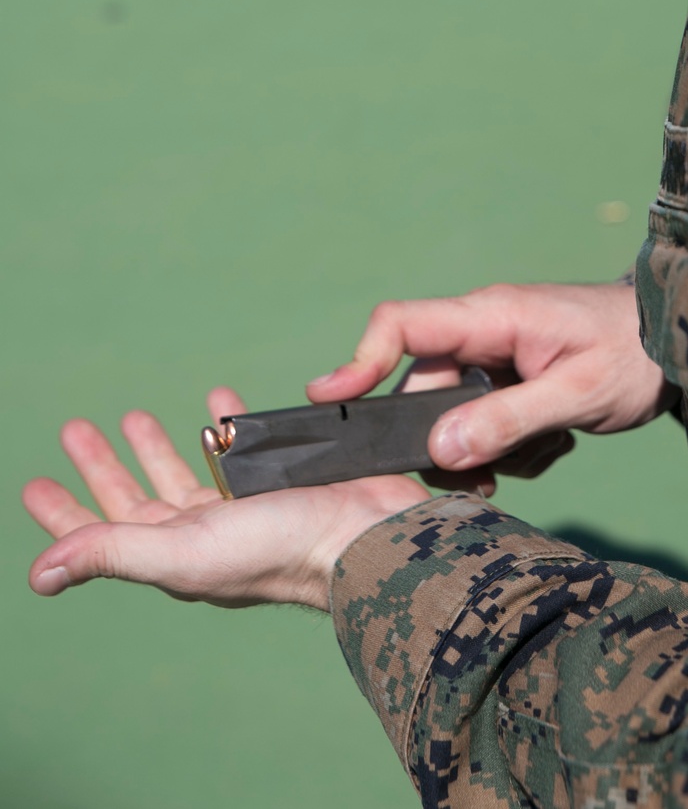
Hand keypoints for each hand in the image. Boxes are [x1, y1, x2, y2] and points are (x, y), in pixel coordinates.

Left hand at [23, 389, 426, 609]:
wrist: (364, 533)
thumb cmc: (278, 551)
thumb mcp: (183, 552)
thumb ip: (113, 552)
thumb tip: (38, 574)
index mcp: (173, 554)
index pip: (102, 533)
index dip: (65, 512)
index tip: (33, 484)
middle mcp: (202, 533)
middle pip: (137, 497)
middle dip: (104, 465)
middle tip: (75, 429)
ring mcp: (240, 506)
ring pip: (184, 471)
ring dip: (156, 444)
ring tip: (134, 415)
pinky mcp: (277, 478)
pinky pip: (239, 447)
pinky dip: (223, 424)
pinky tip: (216, 402)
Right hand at [306, 282, 676, 487]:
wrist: (682, 348)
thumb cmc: (636, 354)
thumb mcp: (577, 393)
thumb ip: (508, 420)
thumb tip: (438, 451)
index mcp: (492, 315)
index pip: (402, 324)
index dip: (359, 360)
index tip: (330, 401)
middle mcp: (485, 330)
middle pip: (426, 391)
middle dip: (449, 441)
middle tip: (487, 479)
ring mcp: (499, 355)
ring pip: (456, 416)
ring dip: (492, 448)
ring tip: (547, 449)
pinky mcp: (514, 379)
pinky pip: (487, 423)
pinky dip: (515, 445)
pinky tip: (557, 443)